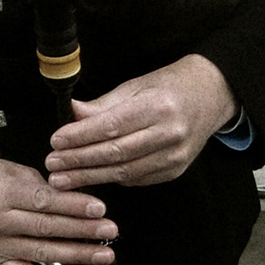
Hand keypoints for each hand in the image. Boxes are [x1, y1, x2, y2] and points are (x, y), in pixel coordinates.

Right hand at [0, 142, 116, 264]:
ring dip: (76, 255)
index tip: (99, 209)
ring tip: (103, 254)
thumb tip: (75, 201)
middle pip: (47, 228)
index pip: (45, 202)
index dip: (74, 207)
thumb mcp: (12, 170)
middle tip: (109, 231)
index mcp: (2, 193)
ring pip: (41, 252)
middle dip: (83, 231)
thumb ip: (43, 187)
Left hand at [44, 54, 238, 190]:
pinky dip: (112, 178)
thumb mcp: (136, 86)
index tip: (56, 140)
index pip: (112, 126)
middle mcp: (169, 134)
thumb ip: (103, 105)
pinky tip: (91, 177)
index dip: (81, 136)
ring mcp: (175, 156)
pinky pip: (136, 179)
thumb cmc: (170, 86)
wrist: (211, 96)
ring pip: (124, 172)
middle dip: (79, 161)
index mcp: (158, 107)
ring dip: (90, 176)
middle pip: (115, 153)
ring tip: (63, 178)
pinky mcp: (175, 170)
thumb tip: (72, 113)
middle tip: (52, 164)